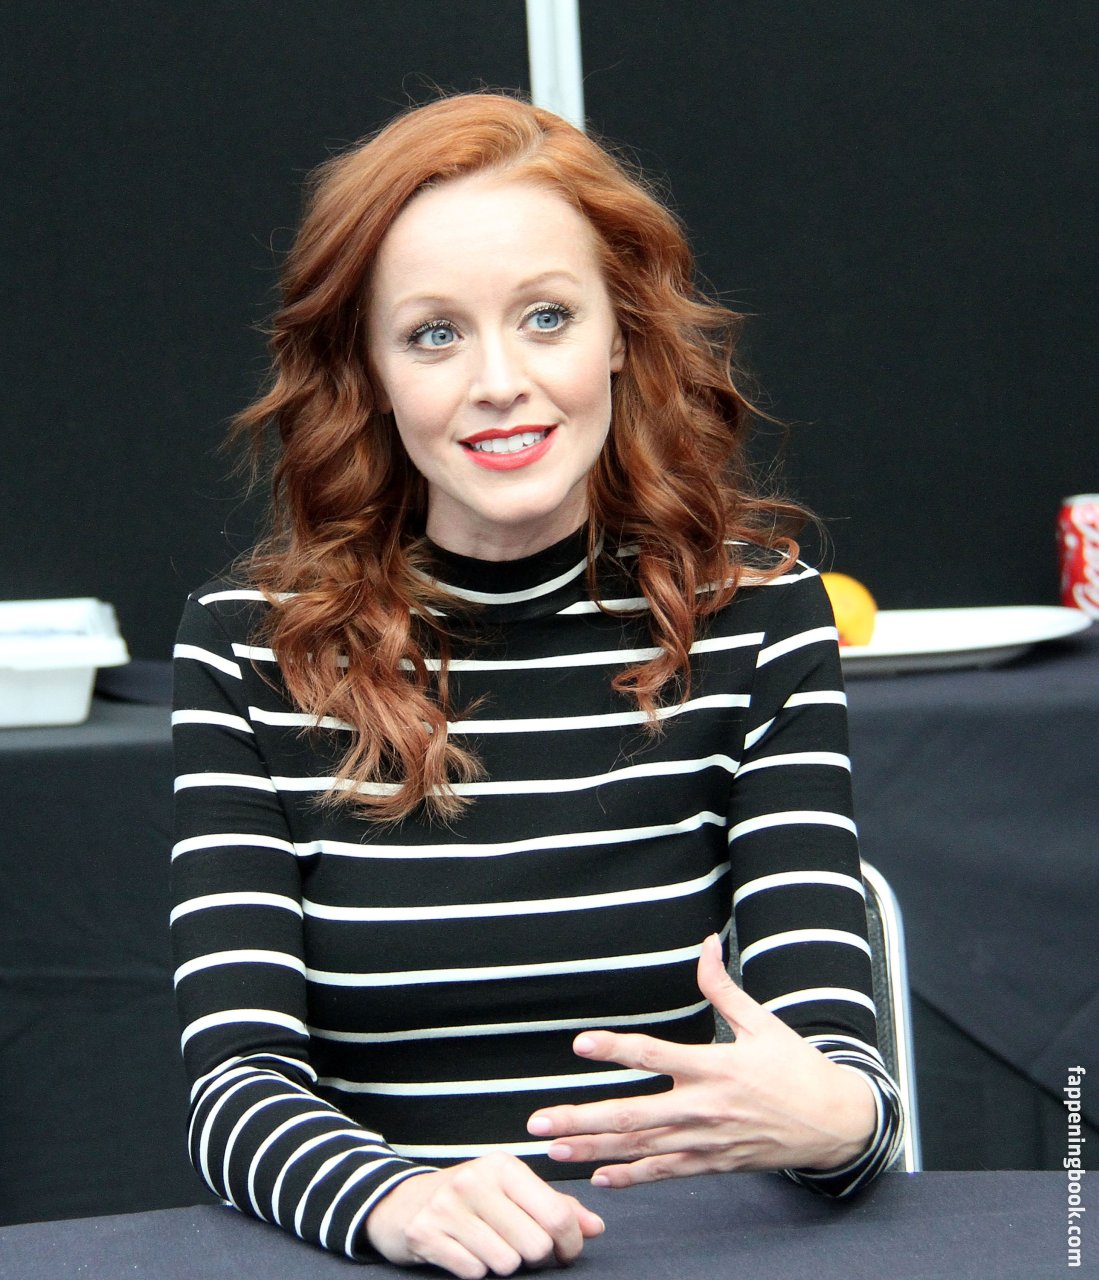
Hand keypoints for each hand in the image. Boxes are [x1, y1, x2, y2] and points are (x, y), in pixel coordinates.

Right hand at [365, 1151, 604, 1277]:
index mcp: (504, 1166)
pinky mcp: (426, 1234)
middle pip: (535, 1245)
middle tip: (521, 1251)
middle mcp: (476, 1180)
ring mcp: (448, 1207)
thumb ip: (556, 1207)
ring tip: (490, 1248)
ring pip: (506, 1262)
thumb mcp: (511, 1191)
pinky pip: (474, 1272)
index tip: (564, 1252)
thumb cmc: (469, 1198)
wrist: (400, 1201)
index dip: (570, 1244)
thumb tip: (596, 1228)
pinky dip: (475, 1271)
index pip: (557, 1215)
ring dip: (503, 1264)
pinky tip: (465, 1253)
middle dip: (534, 1258)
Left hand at [526, 934, 876, 1185]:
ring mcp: (706, 1141)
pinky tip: (600, 1178)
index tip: (580, 1044)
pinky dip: (632, 1177)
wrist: (835, 1123)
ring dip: (594, 1151)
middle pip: (632, 1115)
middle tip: (540, 1121)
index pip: (655, 1055)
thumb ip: (723, 986)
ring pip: (640, 1149)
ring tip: (554, 1150)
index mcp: (715, 1066)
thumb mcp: (763, 1022)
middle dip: (582, 1119)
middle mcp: (704, 1107)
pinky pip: (665, 1173)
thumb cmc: (797, 1068)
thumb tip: (706, 943)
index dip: (616, 1049)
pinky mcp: (713, 1164)